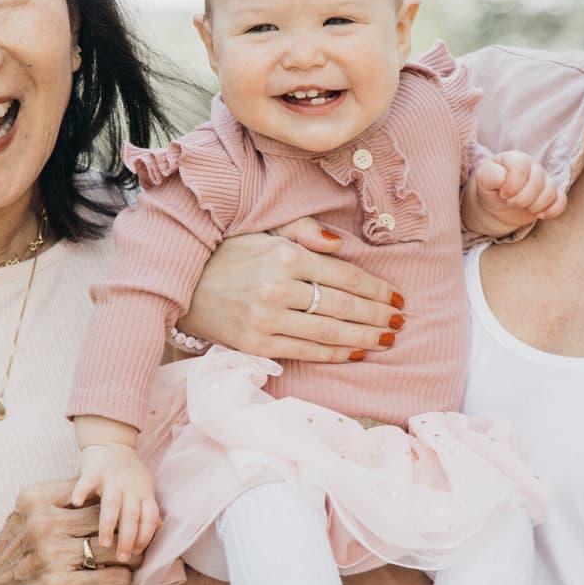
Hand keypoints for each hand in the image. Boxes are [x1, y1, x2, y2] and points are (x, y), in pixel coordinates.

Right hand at [0, 479, 131, 584]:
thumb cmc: (10, 557)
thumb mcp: (25, 517)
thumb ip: (62, 503)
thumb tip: (114, 495)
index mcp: (35, 499)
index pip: (94, 491)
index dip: (112, 504)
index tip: (122, 514)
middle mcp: (44, 524)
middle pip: (108, 518)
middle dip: (126, 529)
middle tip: (137, 539)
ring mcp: (52, 557)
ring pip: (116, 548)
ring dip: (131, 556)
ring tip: (132, 559)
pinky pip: (115, 578)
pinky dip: (122, 579)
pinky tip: (117, 579)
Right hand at [73, 445, 161, 562]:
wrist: (112, 442)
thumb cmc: (129, 472)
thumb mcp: (144, 488)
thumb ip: (149, 508)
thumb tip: (159, 528)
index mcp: (144, 493)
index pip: (149, 517)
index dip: (145, 536)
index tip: (137, 552)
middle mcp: (130, 487)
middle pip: (132, 515)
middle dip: (128, 537)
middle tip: (123, 557)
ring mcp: (112, 479)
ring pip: (112, 504)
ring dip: (108, 524)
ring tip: (104, 542)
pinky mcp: (94, 470)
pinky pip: (87, 482)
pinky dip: (82, 491)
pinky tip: (77, 503)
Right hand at [181, 221, 402, 362]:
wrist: (183, 286)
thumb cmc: (229, 256)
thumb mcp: (264, 231)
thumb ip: (304, 231)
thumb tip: (341, 244)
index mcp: (284, 255)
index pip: (344, 275)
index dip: (375, 289)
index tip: (396, 297)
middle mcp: (278, 287)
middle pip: (343, 306)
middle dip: (377, 315)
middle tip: (399, 321)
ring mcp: (266, 319)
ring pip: (329, 331)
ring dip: (364, 337)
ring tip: (386, 339)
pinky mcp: (256, 344)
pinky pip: (306, 351)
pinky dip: (335, 353)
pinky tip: (356, 352)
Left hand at [465, 151, 566, 234]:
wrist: (496, 204)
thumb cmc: (491, 188)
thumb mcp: (484, 180)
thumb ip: (491, 175)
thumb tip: (505, 178)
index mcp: (516, 159)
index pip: (521, 167)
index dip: (512, 185)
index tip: (503, 194)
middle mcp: (533, 167)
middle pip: (537, 182)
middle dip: (522, 199)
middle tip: (510, 203)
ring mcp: (545, 180)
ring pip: (550, 192)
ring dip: (534, 206)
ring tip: (522, 208)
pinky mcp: (552, 195)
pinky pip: (561, 201)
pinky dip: (552, 211)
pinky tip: (540, 215)